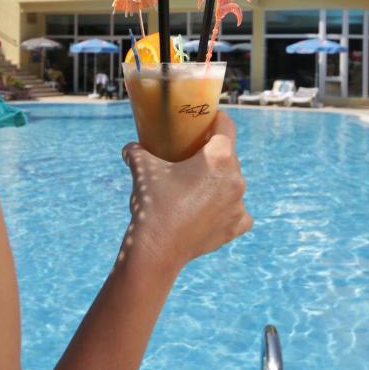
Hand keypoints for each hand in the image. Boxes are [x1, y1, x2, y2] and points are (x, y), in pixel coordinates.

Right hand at [121, 113, 251, 275]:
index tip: (206, 121)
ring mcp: (239, 204)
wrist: (157, 250)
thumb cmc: (153, 204)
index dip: (216, 120)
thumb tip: (130, 148)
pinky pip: (238, 211)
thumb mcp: (143, 170)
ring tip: (197, 187)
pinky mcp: (236, 227)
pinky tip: (212, 210)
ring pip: (232, 184)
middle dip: (213, 155)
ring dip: (219, 182)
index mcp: (220, 158)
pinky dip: (227, 209)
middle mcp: (236, 179)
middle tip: (193, 156)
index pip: (226, 126)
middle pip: (229, 156)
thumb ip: (137, 152)